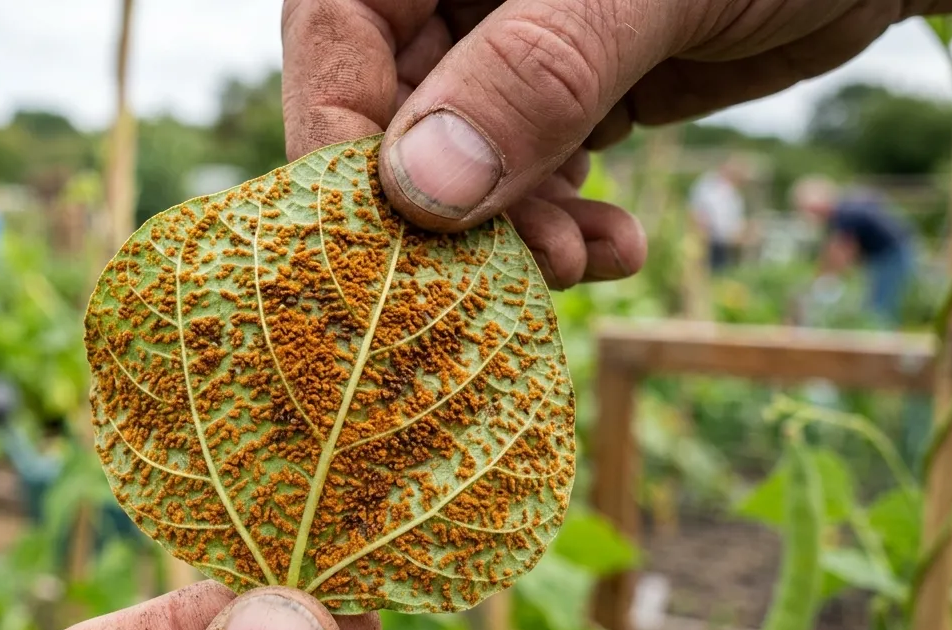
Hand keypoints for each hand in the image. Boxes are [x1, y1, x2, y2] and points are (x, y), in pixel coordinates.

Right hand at [281, 0, 951, 288]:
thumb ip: (535, 74)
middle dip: (449, 207)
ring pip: (464, 156)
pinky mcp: (570, 86)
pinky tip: (615, 244)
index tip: (376, 243)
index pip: (336, 29)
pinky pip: (533, 168)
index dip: (338, 138)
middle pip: (395, 108)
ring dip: (515, 229)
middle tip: (501, 278)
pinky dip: (566, 219)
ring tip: (581, 259)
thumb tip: (417, 192)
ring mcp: (514, 38)